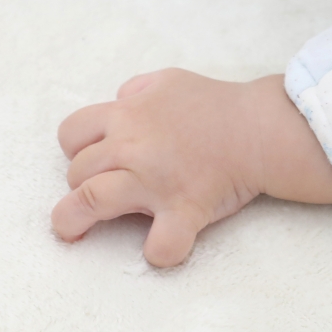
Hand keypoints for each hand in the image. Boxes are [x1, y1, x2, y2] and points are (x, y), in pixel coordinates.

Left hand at [53, 70, 331, 266]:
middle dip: (81, 185)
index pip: (71, 134)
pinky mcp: (184, 209)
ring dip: (75, 220)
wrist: (260, 126)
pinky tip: (161, 247)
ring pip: (91, 202)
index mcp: (126, 115)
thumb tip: (117, 104)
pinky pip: (161, 243)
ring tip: (73, 232)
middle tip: (100, 193)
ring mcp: (154, 181)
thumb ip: (135, 91)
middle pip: (77, 173)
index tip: (91, 160)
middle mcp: (132, 147)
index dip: (75, 150)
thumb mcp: (167, 80)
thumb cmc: (215, 103)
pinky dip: (159, 251)